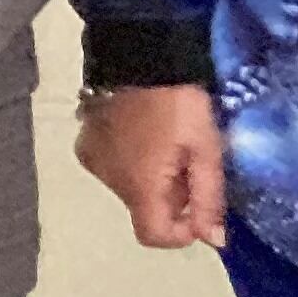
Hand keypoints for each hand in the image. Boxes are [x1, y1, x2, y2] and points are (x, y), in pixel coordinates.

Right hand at [78, 85, 227, 251]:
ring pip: (129, 188)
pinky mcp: (85, 142)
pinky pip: (113, 168)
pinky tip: (143, 135)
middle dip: (171, 198)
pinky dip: (131, 162)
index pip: (154, 236)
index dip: (182, 232)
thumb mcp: (206, 150)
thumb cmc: (181, 104)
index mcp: (139, 186)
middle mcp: (109, 180)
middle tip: (189, 163)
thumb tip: (213, 240)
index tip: (200, 207)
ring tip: (166, 145)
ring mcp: (93, 161)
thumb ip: (208, 199)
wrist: (141, 56)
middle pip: (143, 210)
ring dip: (151, 179)